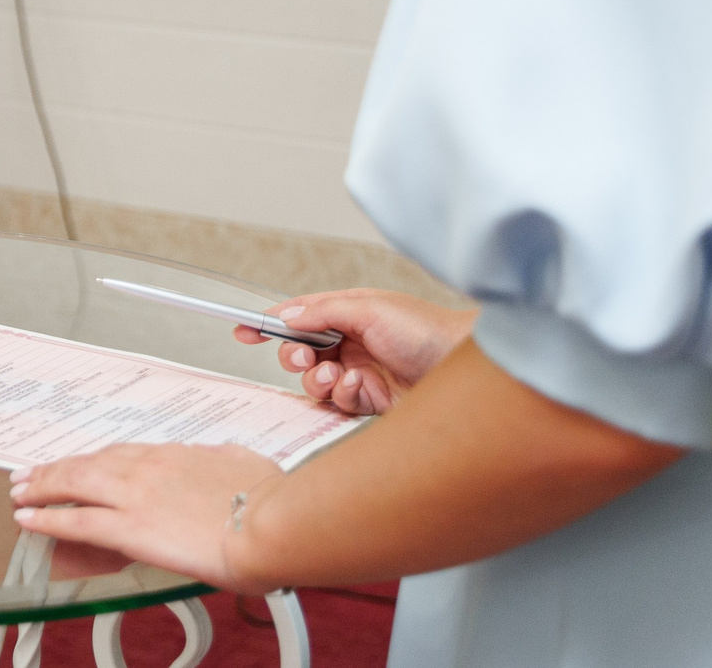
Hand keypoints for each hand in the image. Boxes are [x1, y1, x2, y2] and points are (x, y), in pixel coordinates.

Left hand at [9, 443, 280, 593]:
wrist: (272, 523)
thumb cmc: (270, 499)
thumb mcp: (244, 464)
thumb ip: (222, 460)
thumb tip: (218, 457)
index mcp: (175, 455)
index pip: (121, 455)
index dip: (93, 460)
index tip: (78, 464)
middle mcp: (148, 469)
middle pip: (88, 464)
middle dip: (54, 470)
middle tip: (29, 474)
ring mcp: (135, 496)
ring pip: (74, 484)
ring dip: (42, 486)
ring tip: (20, 491)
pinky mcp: (130, 527)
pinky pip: (77, 520)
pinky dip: (47, 517)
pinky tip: (28, 518)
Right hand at [235, 288, 475, 415]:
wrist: (468, 369)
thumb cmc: (428, 330)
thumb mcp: (370, 308)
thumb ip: (322, 311)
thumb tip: (285, 316)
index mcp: (350, 314)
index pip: (300, 317)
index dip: (270, 324)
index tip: (243, 330)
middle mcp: (354, 344)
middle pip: (302, 353)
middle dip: (295, 358)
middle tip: (304, 361)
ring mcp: (362, 374)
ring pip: (317, 383)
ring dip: (319, 381)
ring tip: (337, 377)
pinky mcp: (373, 404)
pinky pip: (340, 404)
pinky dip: (343, 397)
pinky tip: (360, 389)